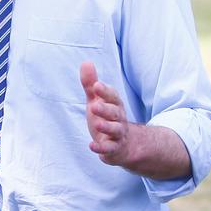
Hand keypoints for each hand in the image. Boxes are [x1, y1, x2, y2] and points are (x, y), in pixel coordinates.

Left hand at [80, 61, 191, 178]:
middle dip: (105, 109)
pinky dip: (102, 148)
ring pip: (115, 130)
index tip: (96, 85)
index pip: (112, 96)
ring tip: (96, 124)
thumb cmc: (106, 118)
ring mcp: (117, 134)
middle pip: (114, 113)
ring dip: (106, 127)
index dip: (104, 91)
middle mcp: (118, 119)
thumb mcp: (97, 100)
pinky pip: (109, 149)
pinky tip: (92, 146)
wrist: (124, 145)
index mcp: (114, 105)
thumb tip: (86, 62)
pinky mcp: (114, 149)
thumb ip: (90, 84)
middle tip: (94, 106)